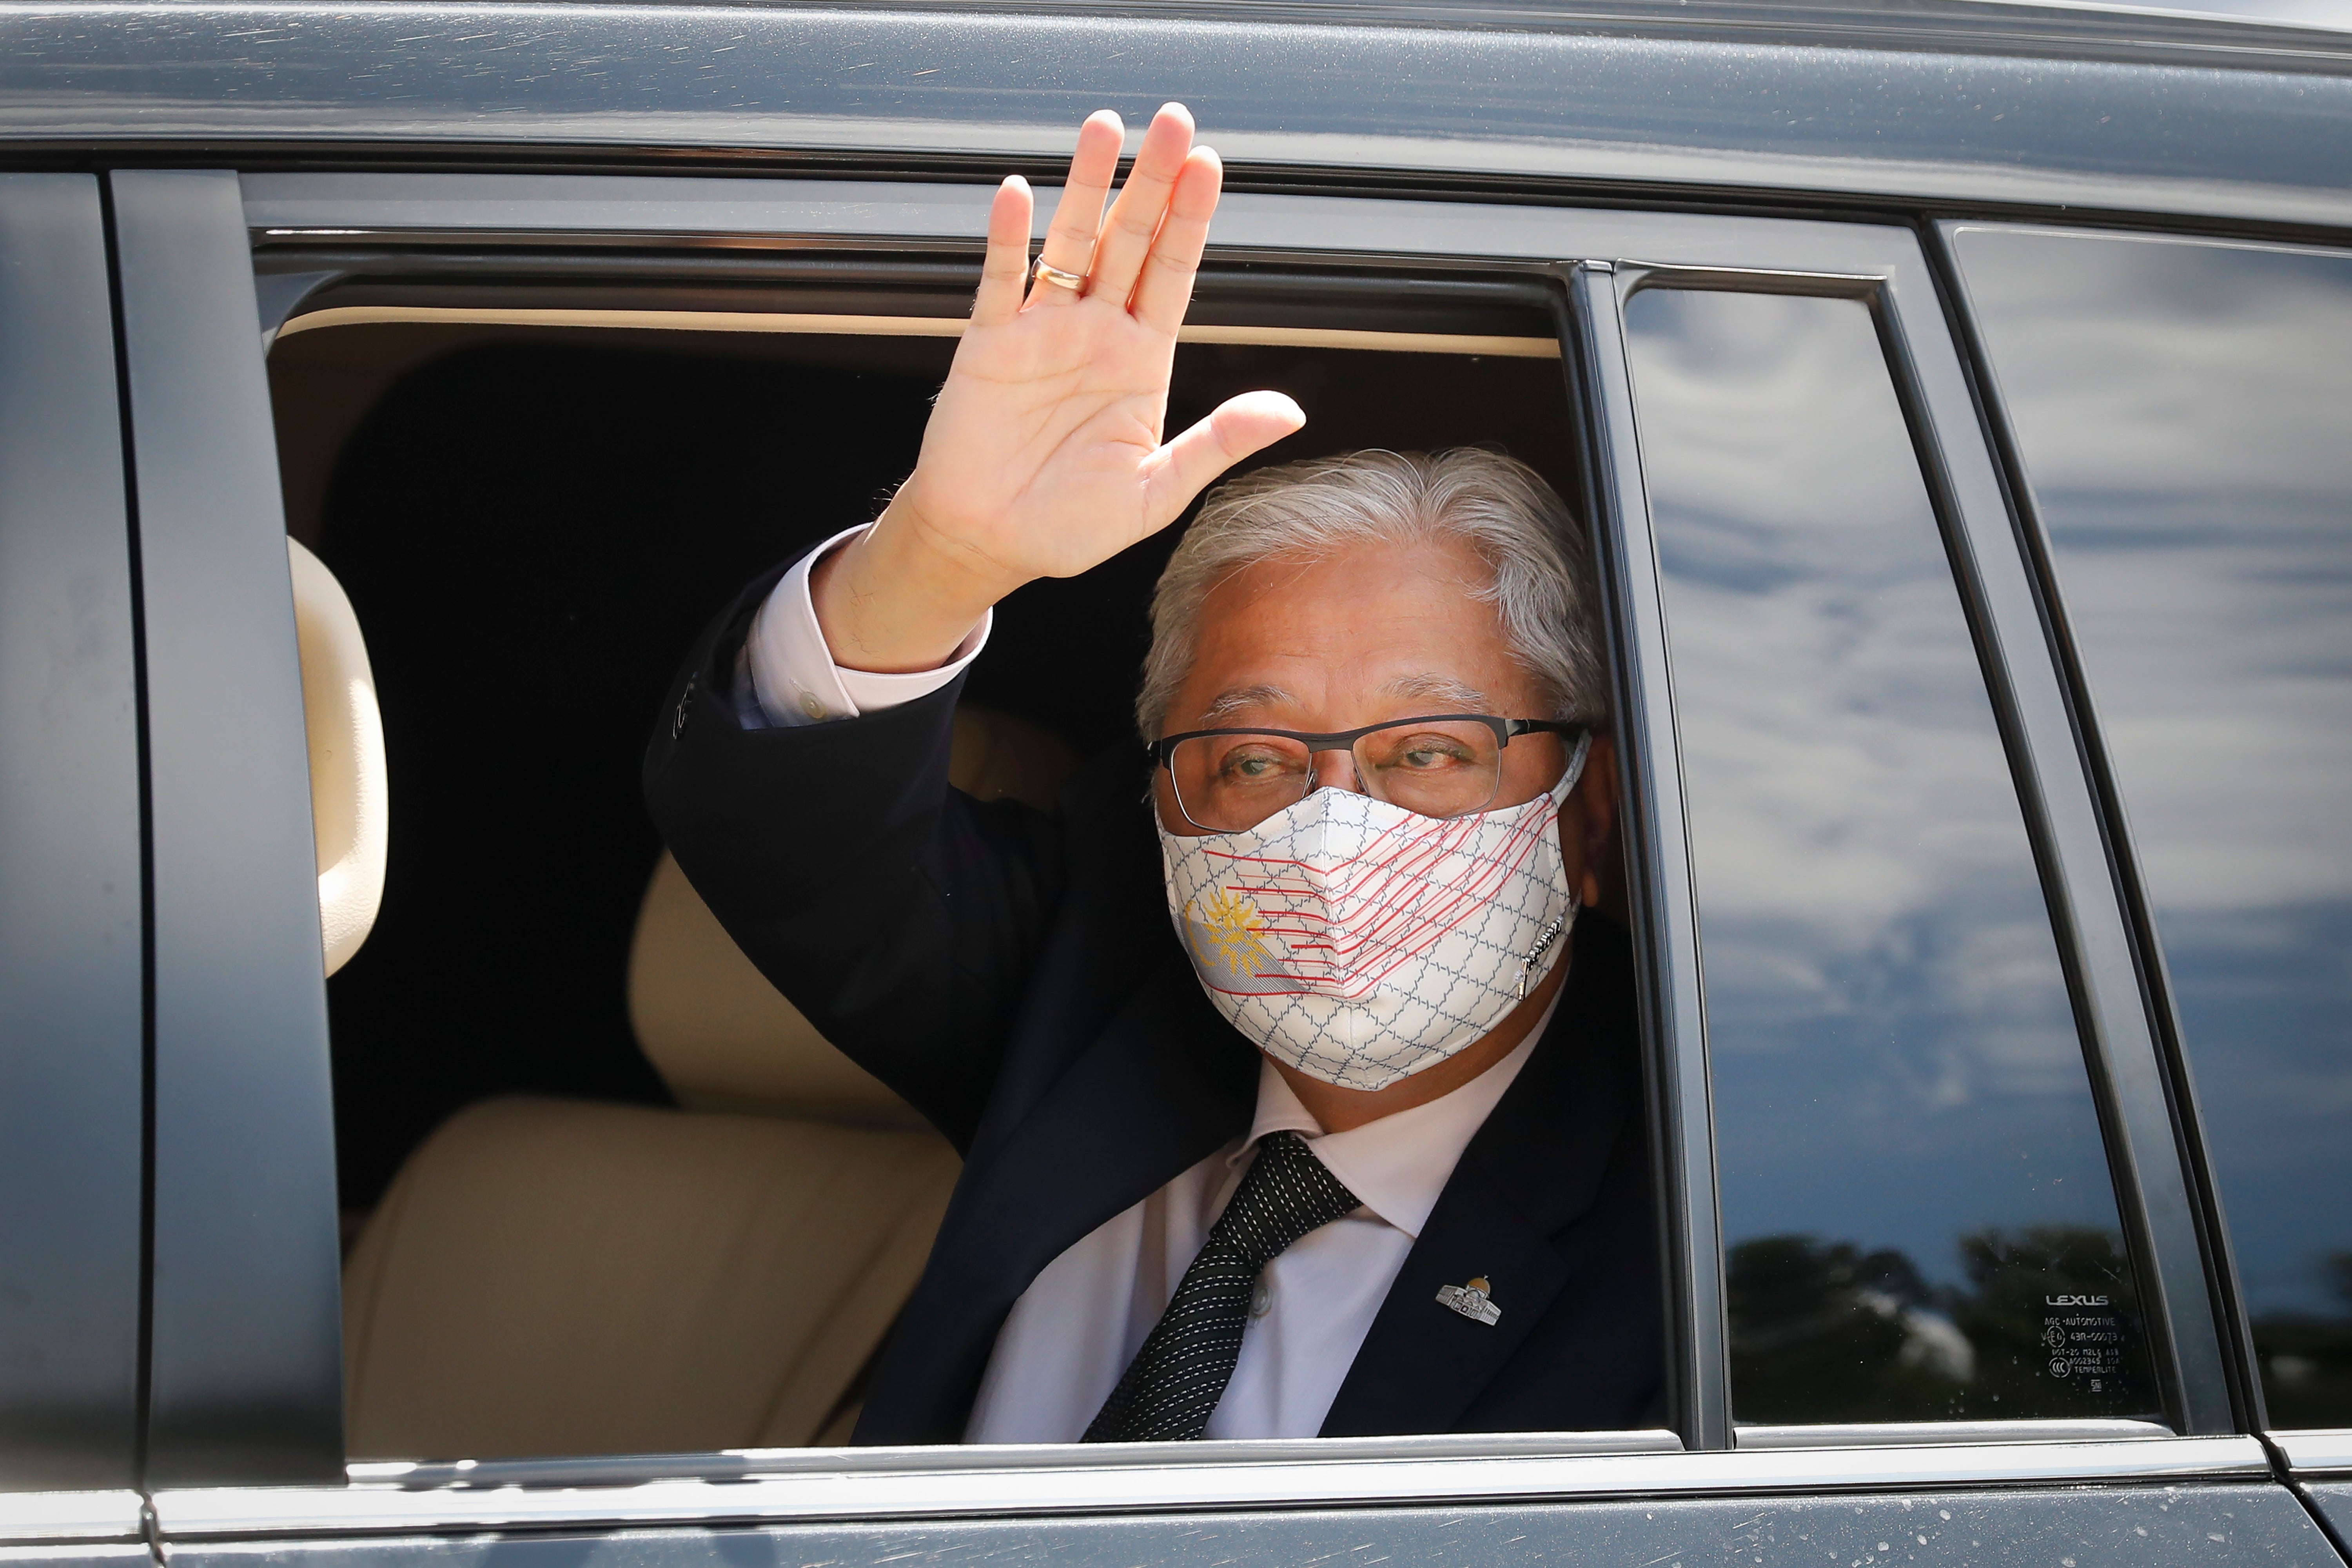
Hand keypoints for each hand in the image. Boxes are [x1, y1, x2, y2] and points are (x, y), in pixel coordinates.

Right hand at [812, 104, 1306, 672]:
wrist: (992, 545)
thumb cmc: (1072, 526)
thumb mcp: (1158, 492)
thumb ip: (1219, 444)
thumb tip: (1290, 412)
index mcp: (1142, 361)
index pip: (1173, 273)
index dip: (1190, 220)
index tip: (1210, 165)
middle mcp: (1096, 333)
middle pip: (1129, 240)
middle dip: (1151, 181)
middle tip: (1172, 121)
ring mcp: (1041, 332)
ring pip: (1069, 243)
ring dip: (1086, 186)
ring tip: (1104, 128)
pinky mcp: (988, 345)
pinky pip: (998, 282)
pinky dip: (1006, 239)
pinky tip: (1016, 195)